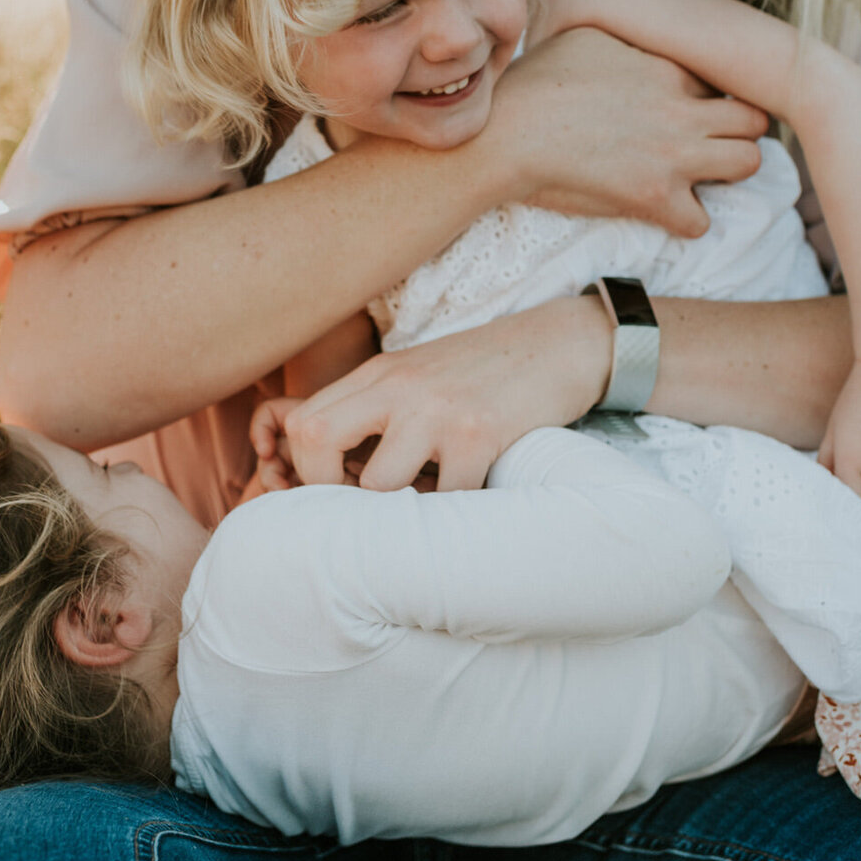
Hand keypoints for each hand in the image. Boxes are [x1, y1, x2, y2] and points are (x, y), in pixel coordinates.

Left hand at [248, 296, 612, 491]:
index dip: (305, 471)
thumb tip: (336, 476)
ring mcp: (437, 409)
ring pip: (378, 484)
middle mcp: (399, 386)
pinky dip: (454, 515)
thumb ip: (377, 412)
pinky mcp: (479, 432)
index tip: (337, 495)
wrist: (559, 343)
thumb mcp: (420, 377)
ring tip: (422, 511)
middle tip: (359, 516)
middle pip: (315, 440)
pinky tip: (469, 501)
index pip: (302, 423)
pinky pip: (447, 499)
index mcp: (378, 375)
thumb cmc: (485, 372)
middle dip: (324, 492)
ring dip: (396, 513)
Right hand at [489, 28, 767, 237]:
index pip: (724, 80)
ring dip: (727, 171)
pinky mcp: (653, 196)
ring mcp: (673, 155)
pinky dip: (685, 219)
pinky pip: (701, 220)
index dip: (712, 96)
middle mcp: (681, 110)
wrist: (507, 131)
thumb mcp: (586, 37)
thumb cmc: (534, 80)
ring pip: (749, 163)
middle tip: (711, 141)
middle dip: (740, 131)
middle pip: (755, 119)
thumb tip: (635, 41)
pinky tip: (664, 209)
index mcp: (667, 68)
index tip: (692, 107)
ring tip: (698, 174)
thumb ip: (628, 41)